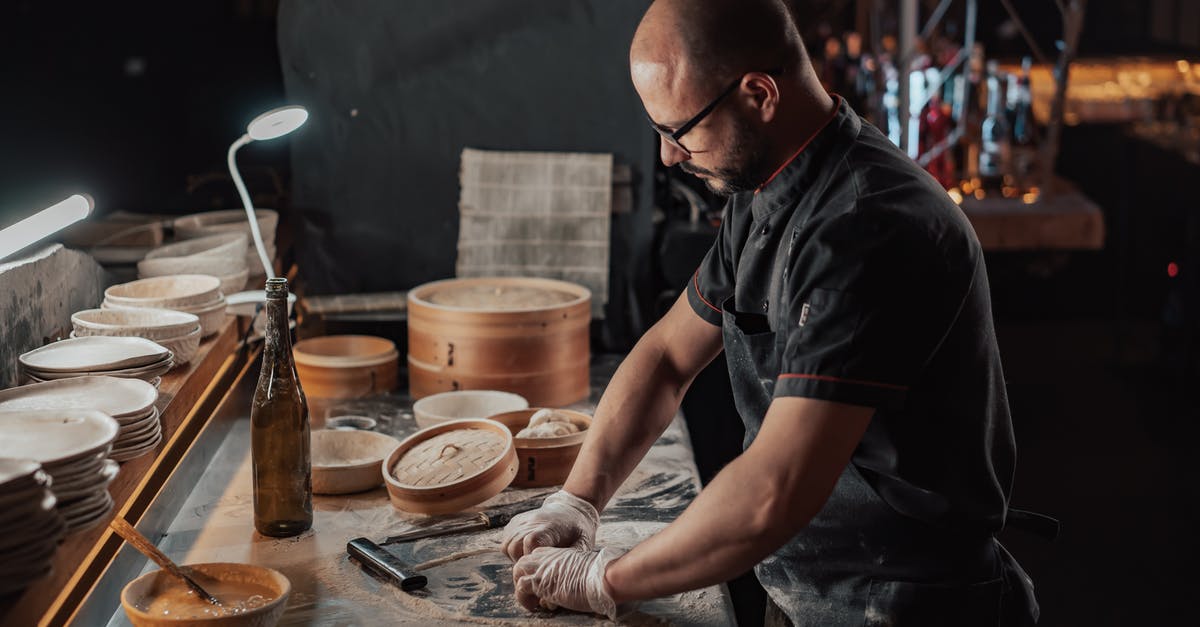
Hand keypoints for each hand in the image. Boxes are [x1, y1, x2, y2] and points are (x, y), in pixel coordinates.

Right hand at [500, 490, 599, 560]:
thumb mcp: (582, 545)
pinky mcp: (515, 522)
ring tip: (532, 560)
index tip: (539, 568)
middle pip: (514, 546)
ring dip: (516, 558)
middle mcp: (533, 521)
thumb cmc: (578, 531)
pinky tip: (527, 552)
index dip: (530, 558)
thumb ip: (569, 562)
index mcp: (551, 527)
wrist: (571, 509)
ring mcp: (522, 520)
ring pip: (507, 546)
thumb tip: (556, 593)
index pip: (531, 541)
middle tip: (535, 569)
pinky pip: (505, 540)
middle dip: (522, 564)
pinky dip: (512, 550)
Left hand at [512, 546, 633, 619]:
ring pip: (517, 571)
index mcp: (558, 552)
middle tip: (530, 592)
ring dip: (520, 586)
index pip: (536, 555)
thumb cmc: (599, 574)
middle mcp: (547, 558)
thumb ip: (571, 569)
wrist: (602, 577)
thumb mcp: (582, 566)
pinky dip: (523, 599)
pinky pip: (521, 588)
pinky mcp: (540, 582)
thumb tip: (574, 580)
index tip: (539, 581)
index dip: (534, 568)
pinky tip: (533, 607)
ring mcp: (542, 569)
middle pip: (523, 561)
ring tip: (530, 601)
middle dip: (522, 576)